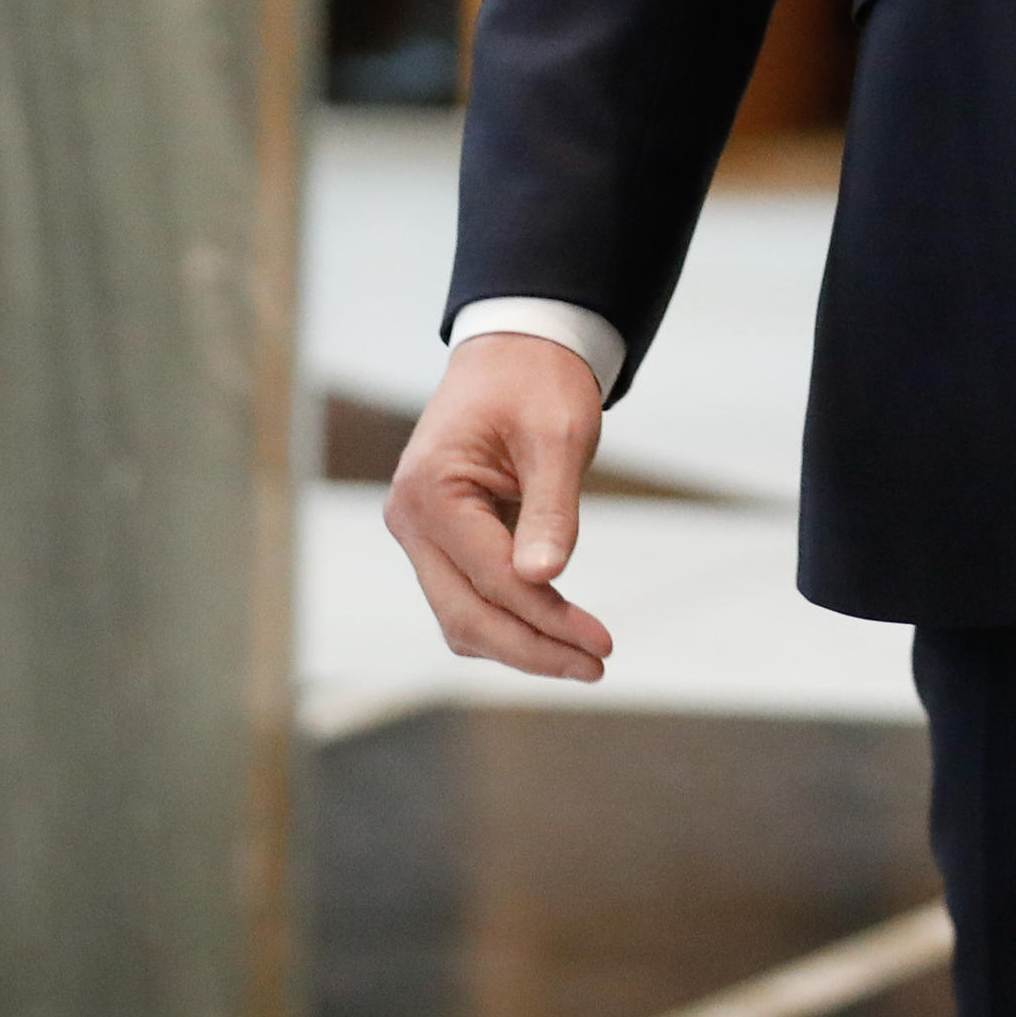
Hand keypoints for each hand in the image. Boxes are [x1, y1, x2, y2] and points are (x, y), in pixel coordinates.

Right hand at [382, 330, 617, 681]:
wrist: (515, 350)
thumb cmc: (538, 382)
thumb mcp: (559, 436)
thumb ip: (551, 508)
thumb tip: (543, 579)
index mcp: (431, 490)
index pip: (493, 579)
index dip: (550, 619)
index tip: (604, 644)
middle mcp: (411, 519)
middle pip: (466, 616)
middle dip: (532, 650)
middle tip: (597, 667)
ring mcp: (419, 533)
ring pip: (461, 617)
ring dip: (519, 644)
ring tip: (582, 657)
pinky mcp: (438, 541)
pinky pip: (466, 598)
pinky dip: (507, 620)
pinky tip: (554, 632)